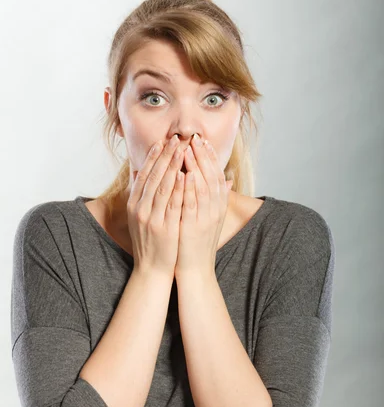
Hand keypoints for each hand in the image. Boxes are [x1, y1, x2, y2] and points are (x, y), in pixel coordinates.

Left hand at [175, 134, 232, 278]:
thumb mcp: (207, 218)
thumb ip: (211, 198)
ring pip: (203, 187)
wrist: (195, 269)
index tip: (204, 141)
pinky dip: (191, 187)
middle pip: (212, 176)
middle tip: (196, 137)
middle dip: (204, 155)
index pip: (217, 175)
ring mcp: (206, 218)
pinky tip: (186, 173)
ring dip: (197, 166)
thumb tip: (221, 180)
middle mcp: (215, 210)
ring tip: (189, 149)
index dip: (211, 157)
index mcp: (218, 206)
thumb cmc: (196, 242)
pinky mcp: (195, 226)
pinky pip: (193, 203)